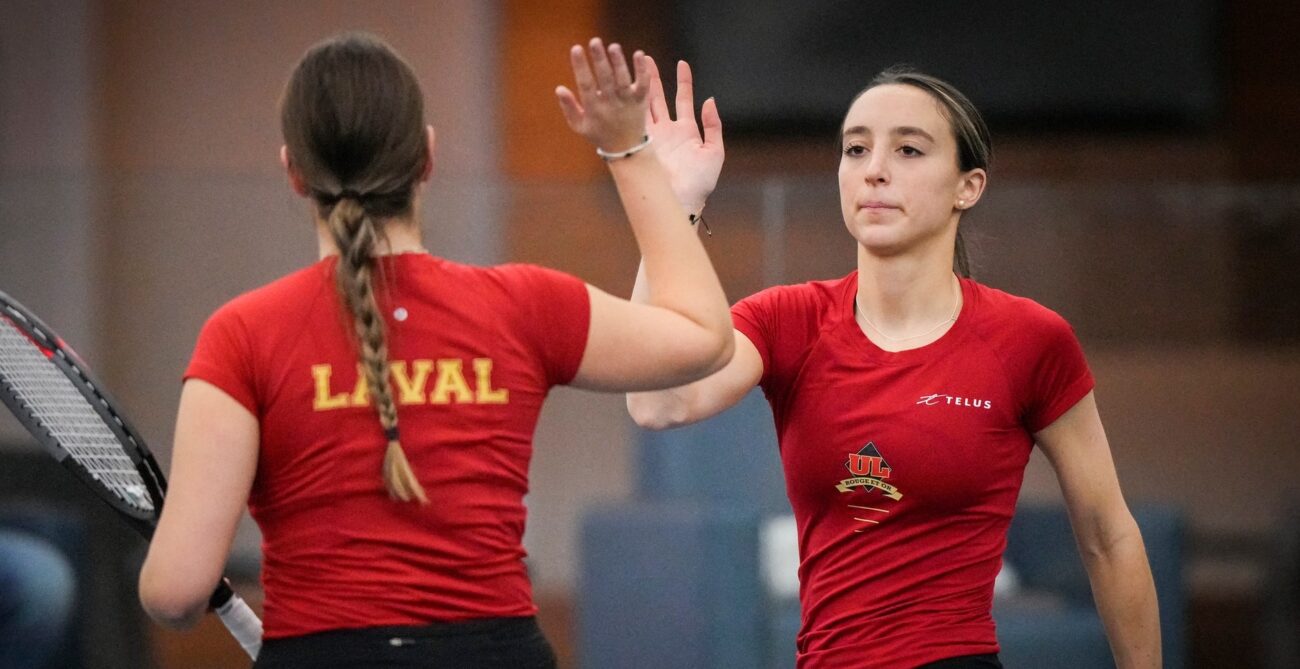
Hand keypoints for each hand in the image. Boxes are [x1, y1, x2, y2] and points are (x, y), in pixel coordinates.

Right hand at [556, 38, 648, 154]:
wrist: (627, 149)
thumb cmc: (599, 134)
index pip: (586, 84)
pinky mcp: (641, 101)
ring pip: (623, 80)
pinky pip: (643, 84)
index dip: (580, 66)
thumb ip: (569, 107)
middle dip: (599, 60)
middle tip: (595, 41)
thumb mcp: (580, 125)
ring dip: (619, 63)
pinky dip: (642, 70)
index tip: (576, 49)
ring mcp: (627, 102)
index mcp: (594, 109)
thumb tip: (559, 88)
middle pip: (605, 79)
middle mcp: (611, 104)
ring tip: (613, 46)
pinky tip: (639, 54)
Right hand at [644, 56, 723, 212]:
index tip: (682, 63)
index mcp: (686, 131)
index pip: (683, 99)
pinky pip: (635, 122)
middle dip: (652, 78)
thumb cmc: (700, 183)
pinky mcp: (641, 145)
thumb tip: (710, 100)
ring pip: (643, 106)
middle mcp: (667, 131)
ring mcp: (652, 137)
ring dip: (637, 87)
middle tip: (645, 58)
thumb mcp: (714, 153)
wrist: (681, 201)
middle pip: (658, 98)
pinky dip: (630, 106)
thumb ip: (713, 126)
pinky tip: (623, 90)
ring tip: (631, 67)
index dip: (683, 81)